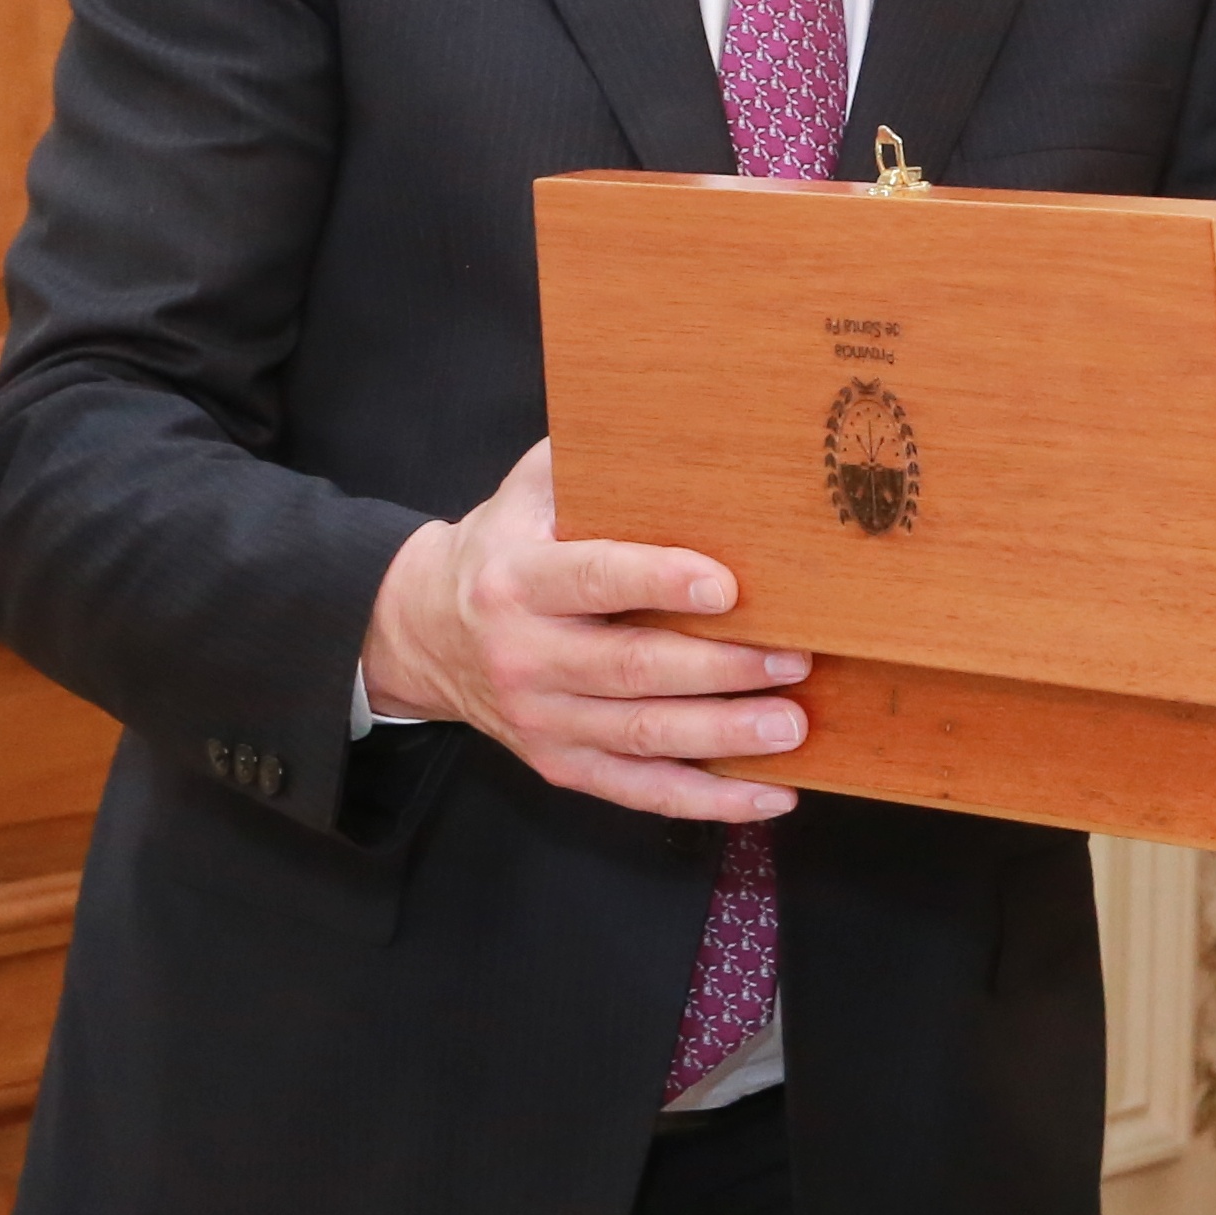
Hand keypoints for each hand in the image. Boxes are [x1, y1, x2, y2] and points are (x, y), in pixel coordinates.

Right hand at [360, 438, 807, 820]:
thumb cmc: (503, 548)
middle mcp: (527, 656)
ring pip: (643, 737)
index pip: (596, 580)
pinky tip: (771, 796)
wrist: (420, 632)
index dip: (661, 582)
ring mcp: (542, 720)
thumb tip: (676, 414)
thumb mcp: (528, 492)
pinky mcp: (559, 765)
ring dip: (725, 735)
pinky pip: (638, 793)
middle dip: (721, 668)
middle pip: (632, 669)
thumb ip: (587, 460)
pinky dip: (708, 800)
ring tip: (794, 725)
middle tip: (795, 658)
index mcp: (519, 580)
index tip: (729, 585)